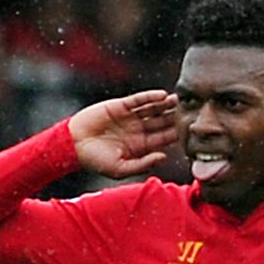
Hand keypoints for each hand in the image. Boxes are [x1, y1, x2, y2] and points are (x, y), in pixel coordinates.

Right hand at [67, 89, 181, 178]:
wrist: (73, 145)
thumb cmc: (95, 161)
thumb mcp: (121, 168)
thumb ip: (143, 163)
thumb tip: (164, 156)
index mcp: (139, 146)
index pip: (161, 139)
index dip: (174, 135)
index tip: (188, 132)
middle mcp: (137, 130)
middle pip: (160, 122)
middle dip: (173, 117)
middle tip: (189, 112)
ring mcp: (130, 117)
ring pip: (152, 109)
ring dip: (165, 105)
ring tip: (178, 100)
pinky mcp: (121, 105)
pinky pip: (139, 100)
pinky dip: (150, 97)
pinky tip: (162, 95)